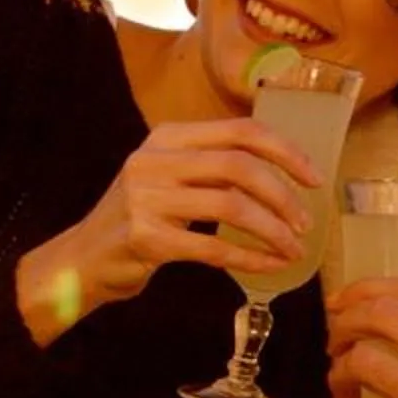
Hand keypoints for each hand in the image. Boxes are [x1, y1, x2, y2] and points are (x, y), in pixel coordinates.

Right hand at [18, 119, 321, 340]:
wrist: (83, 258)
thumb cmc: (139, 218)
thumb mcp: (168, 176)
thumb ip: (212, 166)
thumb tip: (283, 172)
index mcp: (167, 137)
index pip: (240, 131)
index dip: (284, 152)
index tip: (314, 178)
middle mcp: (154, 160)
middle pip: (239, 167)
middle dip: (282, 195)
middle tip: (303, 222)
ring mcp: (146, 199)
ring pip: (231, 207)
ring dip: (272, 231)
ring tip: (292, 249)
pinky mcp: (146, 239)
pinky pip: (213, 248)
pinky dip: (250, 259)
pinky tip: (269, 266)